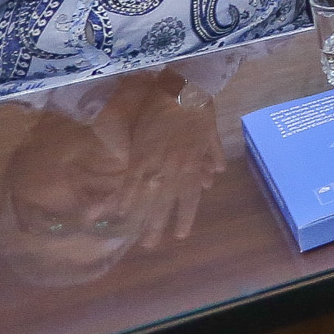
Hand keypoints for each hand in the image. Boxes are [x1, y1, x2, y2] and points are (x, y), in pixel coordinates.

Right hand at [100, 74, 225, 252]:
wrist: (183, 88)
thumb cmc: (199, 106)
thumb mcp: (211, 132)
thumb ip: (212, 155)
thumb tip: (215, 175)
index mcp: (194, 164)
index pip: (190, 197)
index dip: (186, 216)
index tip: (181, 235)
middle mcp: (176, 169)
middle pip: (167, 203)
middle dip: (159, 225)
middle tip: (150, 246)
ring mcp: (156, 163)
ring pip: (149, 197)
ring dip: (142, 218)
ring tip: (135, 236)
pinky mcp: (139, 153)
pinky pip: (131, 179)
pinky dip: (126, 196)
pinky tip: (118, 212)